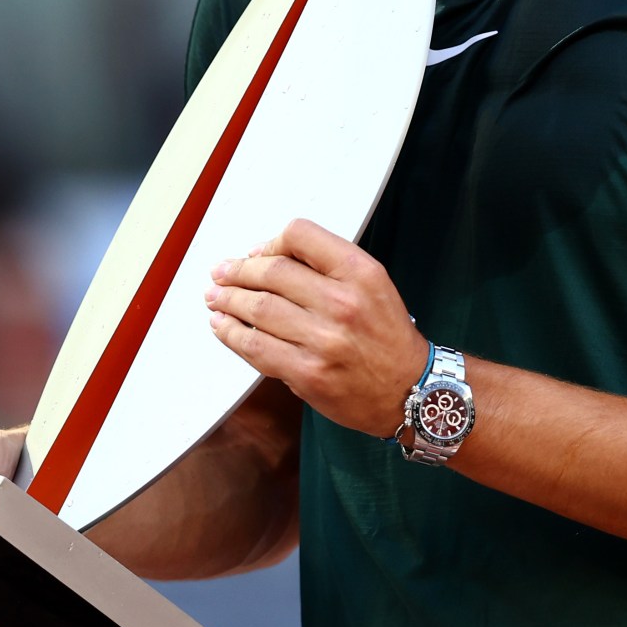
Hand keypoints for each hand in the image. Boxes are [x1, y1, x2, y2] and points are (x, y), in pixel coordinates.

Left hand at [206, 219, 429, 438]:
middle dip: (237, 271)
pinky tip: (221, 326)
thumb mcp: (372, 285)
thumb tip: (264, 257)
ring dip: (227, 300)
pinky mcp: (307, 373)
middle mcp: (343, 303)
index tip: (255, 253)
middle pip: (272, 272)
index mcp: (361, 273)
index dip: (270, 242)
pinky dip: (230, 334)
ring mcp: (324, 340)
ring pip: (258, 308)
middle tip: (221, 274)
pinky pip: (255, 347)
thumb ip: (327, 267)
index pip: (301, 235)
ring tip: (215, 297)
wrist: (411, 390)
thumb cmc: (387, 336)